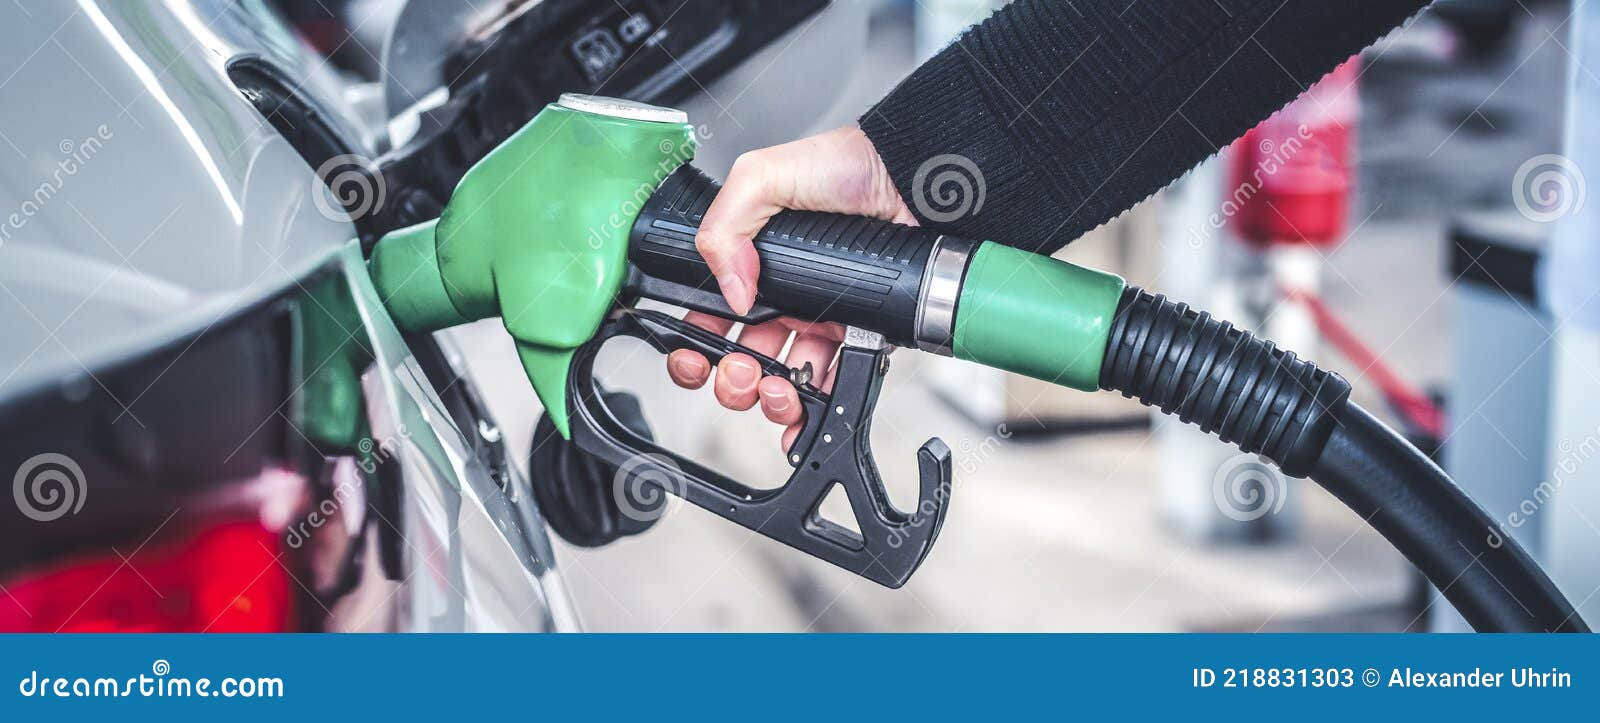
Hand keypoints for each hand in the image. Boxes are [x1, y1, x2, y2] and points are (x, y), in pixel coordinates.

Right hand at [665, 125, 914, 449]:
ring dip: (773, 396)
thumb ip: (725, 228)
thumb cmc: (848, 165)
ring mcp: (824, 317)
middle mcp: (786, 294)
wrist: (912, 177)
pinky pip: (838, 377)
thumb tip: (728, 290)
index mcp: (753, 263)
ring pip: (786, 376)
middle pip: (744, 357)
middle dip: (734, 379)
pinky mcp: (863, 332)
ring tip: (779, 389)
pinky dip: (821, 400)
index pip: (712, 315)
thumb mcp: (763, 177)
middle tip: (742, 375)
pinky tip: (811, 400)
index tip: (694, 357)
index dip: (697, 344)